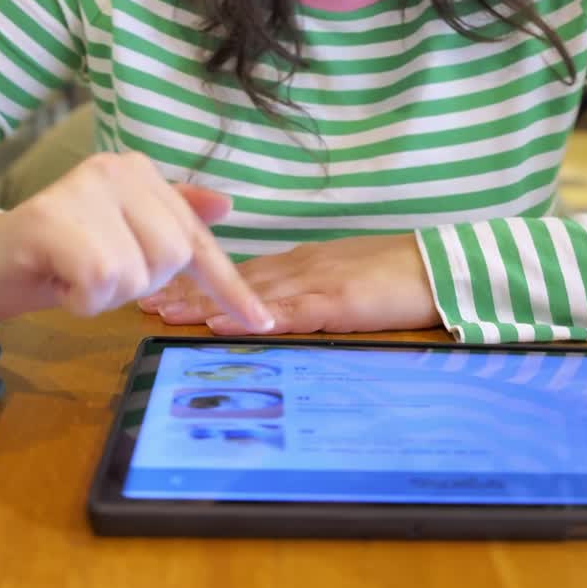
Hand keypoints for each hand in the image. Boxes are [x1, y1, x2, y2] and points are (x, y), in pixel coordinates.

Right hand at [0, 152, 272, 330]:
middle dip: (137, 284)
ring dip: (105, 294)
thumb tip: (227, 206)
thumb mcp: (120, 236)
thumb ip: (170, 218)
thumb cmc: (54, 253)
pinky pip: (100, 280)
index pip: (196, 236)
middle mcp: (117, 169)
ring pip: (138, 273)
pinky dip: (81, 299)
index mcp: (139, 172)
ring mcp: (84, 188)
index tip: (260, 321)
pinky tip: (57, 281)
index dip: (229, 284)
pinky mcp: (52, 218)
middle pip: (172, 258)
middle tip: (94, 273)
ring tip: (73, 273)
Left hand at [138, 233, 439, 333]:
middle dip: (188, 292)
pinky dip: (252, 317)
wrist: (440, 268)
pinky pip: (287, 311)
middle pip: (234, 281)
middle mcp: (300, 268)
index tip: (164, 290)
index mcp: (303, 263)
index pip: (241, 273)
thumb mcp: (346, 281)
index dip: (199, 281)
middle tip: (147, 303)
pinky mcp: (335, 302)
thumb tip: (277, 307)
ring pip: (249, 294)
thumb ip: (311, 290)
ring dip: (206, 304)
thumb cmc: (398, 278)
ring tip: (166, 313)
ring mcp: (316, 282)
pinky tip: (224, 324)